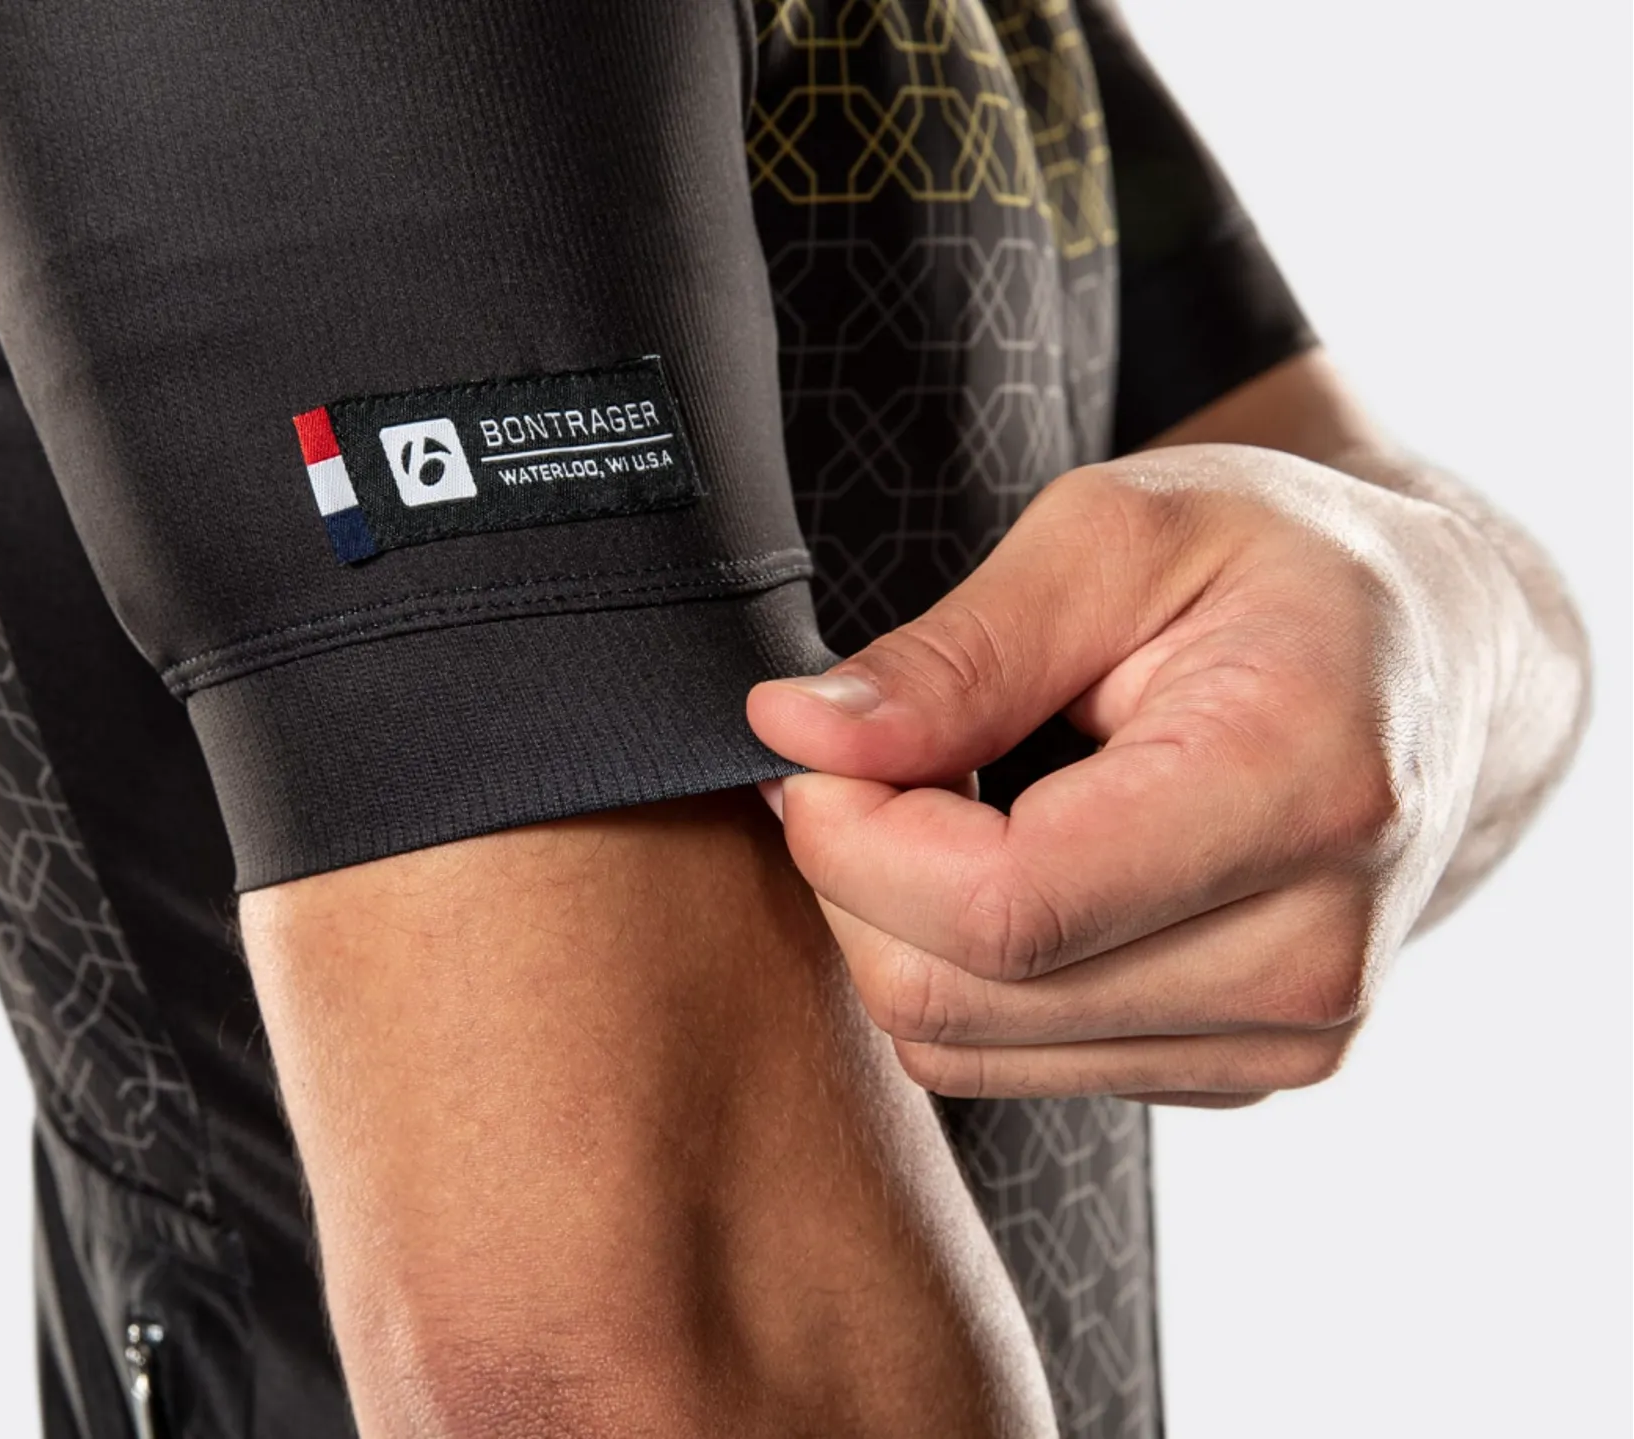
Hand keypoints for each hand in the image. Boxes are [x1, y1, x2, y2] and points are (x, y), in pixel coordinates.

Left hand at [749, 445, 1509, 1105]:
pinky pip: (1008, 1058)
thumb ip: (958, 654)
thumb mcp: (1115, 538)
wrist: (1431, 660)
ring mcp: (1282, 1040)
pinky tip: (1002, 857)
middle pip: (962, 997)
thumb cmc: (1277, 572)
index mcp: (1300, 795)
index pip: (1005, 907)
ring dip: (896, 925)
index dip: (853, 840)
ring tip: (941, 797)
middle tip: (857, 761)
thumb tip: (798, 735)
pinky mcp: (1235, 1073)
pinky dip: (957, 966)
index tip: (805, 751)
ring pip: (963, 1047)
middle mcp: (1310, 960)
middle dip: (854, 878)